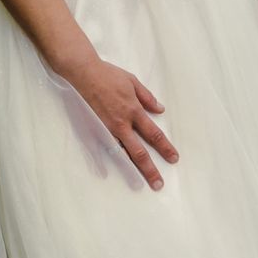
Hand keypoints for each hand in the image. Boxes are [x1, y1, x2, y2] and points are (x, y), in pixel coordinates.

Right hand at [68, 56, 178, 191]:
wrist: (84, 74)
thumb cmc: (109, 75)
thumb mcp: (133, 82)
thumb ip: (147, 98)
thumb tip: (160, 110)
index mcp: (134, 110)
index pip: (153, 133)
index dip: (165, 147)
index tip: (174, 158)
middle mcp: (122, 124)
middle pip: (139, 151)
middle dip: (150, 169)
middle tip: (159, 183)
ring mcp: (107, 129)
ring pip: (122, 153)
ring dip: (132, 169)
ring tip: (140, 183)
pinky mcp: (95, 129)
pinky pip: (103, 148)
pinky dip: (104, 163)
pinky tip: (107, 174)